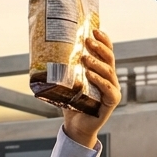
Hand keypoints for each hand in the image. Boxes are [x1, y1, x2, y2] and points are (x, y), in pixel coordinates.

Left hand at [62, 29, 119, 147]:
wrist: (75, 126)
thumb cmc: (71, 103)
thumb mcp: (67, 83)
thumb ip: (63, 69)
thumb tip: (44, 52)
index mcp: (102, 72)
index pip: (106, 52)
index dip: (103, 40)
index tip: (94, 29)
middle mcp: (110, 79)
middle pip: (109, 59)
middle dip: (99, 47)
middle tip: (87, 40)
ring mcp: (112, 91)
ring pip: (109, 73)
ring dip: (97, 63)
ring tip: (85, 57)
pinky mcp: (111, 103)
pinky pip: (109, 90)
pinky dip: (100, 82)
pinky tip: (91, 75)